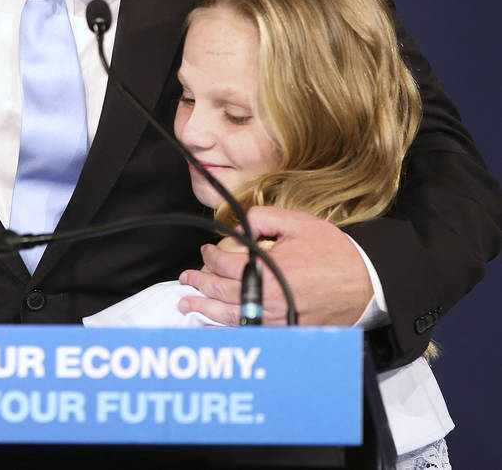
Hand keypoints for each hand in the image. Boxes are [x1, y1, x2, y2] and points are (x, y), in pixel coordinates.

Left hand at [177, 206, 371, 325]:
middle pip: (221, 290)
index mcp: (266, 269)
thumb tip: (238, 227)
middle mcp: (266, 297)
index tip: (206, 250)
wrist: (366, 280)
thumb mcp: (296, 223)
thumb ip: (261, 219)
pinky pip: (250, 333)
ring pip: (230, 316)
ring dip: (204, 309)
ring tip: (187, 304)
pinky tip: (213, 328)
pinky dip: (227, 331)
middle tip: (186, 278)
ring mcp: (275, 317)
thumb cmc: (332, 251)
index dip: (210, 255)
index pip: (224, 264)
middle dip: (199, 282)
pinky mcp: (286, 331)